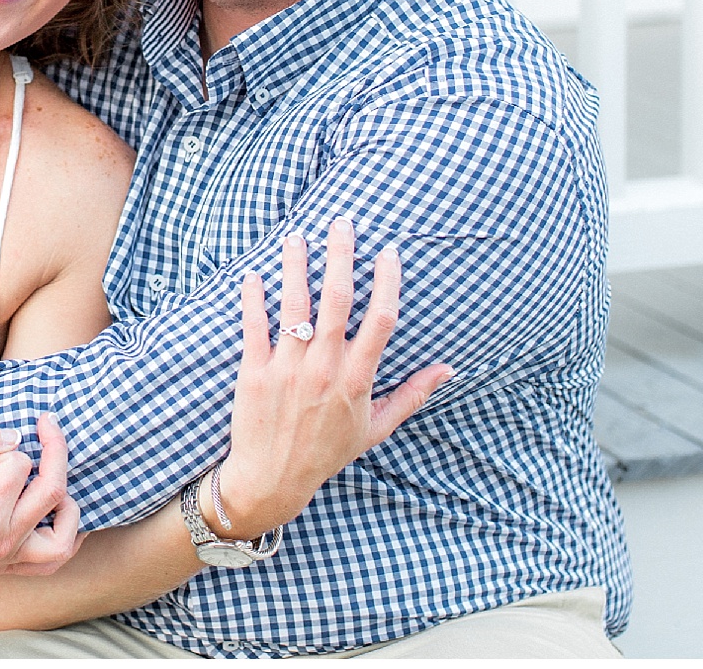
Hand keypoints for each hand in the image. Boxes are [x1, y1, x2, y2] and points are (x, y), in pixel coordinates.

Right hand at [0, 413, 81, 578]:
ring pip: (63, 537)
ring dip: (68, 503)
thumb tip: (14, 437)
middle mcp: (2, 543)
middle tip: (47, 424)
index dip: (0, 447)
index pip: (19, 464)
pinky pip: (51, 562)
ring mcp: (6, 561)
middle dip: (53, 451)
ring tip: (56, 475)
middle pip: (51, 491)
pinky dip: (66, 538)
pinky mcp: (5, 568)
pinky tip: (64, 514)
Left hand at [213, 218, 451, 536]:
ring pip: (295, 305)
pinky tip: (254, 274)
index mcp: (358, 379)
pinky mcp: (255, 372)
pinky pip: (254, 326)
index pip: (381, 320)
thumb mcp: (376, 428)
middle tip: (342, 221)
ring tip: (297, 235)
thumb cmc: (326, 453)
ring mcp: (289, 369)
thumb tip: (449, 370)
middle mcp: (325, 369)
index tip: (388, 251)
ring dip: (296, 265)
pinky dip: (254, 298)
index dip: (387, 282)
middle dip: (341, 255)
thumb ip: (412, 395)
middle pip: (337, 300)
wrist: (272, 481)